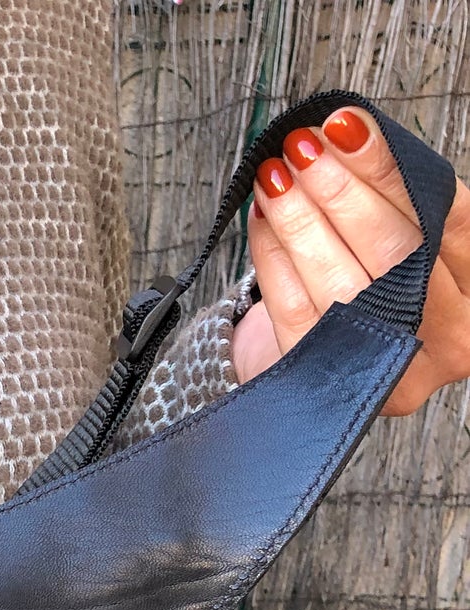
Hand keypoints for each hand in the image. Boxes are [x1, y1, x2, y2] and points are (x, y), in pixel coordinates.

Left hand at [232, 105, 469, 414]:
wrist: (342, 371)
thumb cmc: (388, 291)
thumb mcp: (418, 247)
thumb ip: (403, 203)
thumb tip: (345, 136)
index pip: (444, 218)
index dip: (392, 169)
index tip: (348, 125)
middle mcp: (451, 334)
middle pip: (393, 251)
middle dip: (341, 190)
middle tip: (304, 146)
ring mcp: (390, 366)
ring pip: (340, 285)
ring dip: (300, 220)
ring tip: (274, 174)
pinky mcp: (331, 382)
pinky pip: (295, 312)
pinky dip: (273, 259)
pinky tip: (262, 219)